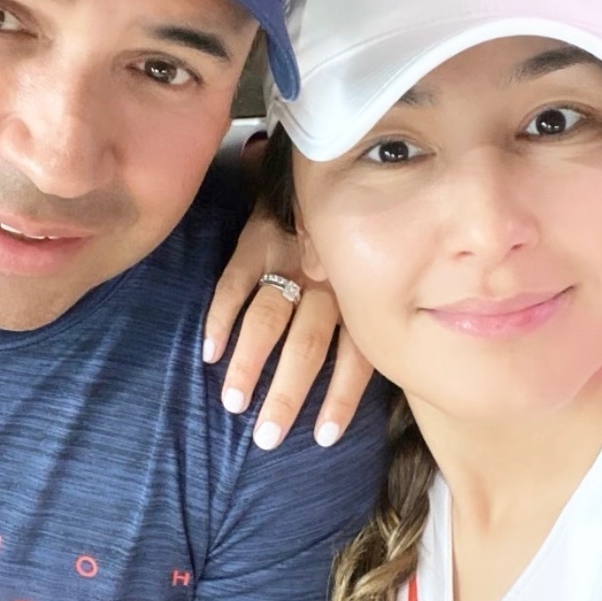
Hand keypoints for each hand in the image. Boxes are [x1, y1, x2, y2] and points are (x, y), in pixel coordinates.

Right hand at [203, 204, 372, 448]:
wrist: (325, 162)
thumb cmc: (355, 232)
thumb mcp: (377, 269)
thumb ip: (372, 312)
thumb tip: (390, 356)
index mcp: (359, 293)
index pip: (352, 354)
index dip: (339, 397)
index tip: (323, 438)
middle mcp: (327, 280)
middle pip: (307, 344)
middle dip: (287, 393)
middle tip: (267, 437)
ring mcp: (290, 259)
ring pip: (269, 318)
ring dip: (250, 363)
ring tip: (235, 403)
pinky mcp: (255, 240)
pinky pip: (235, 282)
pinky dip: (221, 316)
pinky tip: (210, 352)